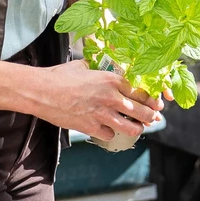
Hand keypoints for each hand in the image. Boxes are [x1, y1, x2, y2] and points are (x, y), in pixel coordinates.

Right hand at [31, 60, 162, 143]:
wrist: (42, 92)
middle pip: (142, 111)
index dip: (152, 100)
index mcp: (112, 80)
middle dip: (151, 116)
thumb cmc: (60, 77)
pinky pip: (109, 135)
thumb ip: (98, 68)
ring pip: (130, 128)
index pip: (142, 92)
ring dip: (136, 129)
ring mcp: (102, 114)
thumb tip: (102, 65)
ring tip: (137, 129)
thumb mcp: (83, 66)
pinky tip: (108, 131)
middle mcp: (111, 98)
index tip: (157, 104)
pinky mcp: (91, 127)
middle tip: (153, 119)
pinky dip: (110, 134)